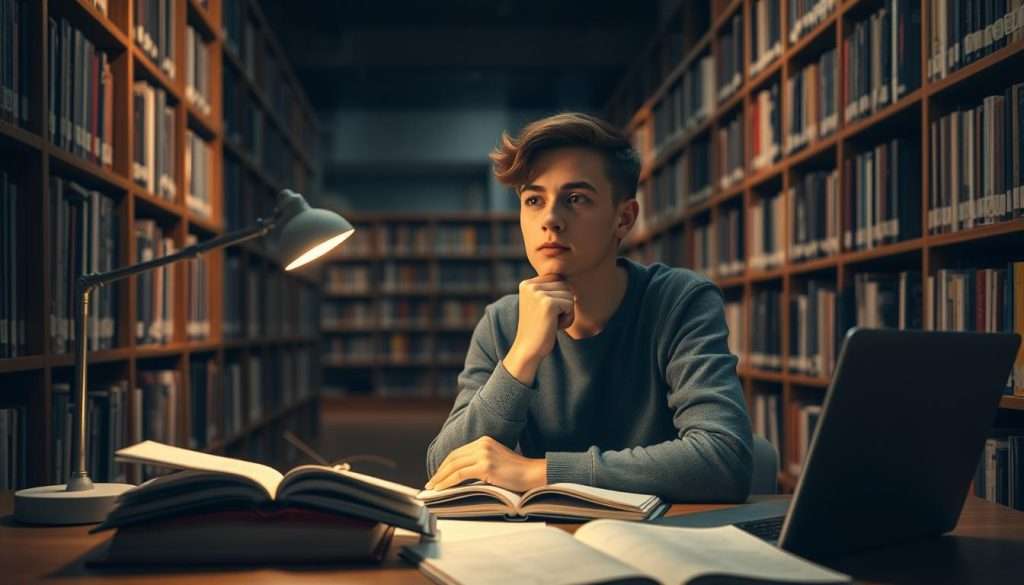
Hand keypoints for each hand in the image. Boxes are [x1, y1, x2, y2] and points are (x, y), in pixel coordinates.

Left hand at [424, 436, 546, 492]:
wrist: (533, 474)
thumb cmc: (517, 473)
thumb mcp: (496, 460)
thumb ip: (480, 462)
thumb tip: (461, 474)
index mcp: (484, 441)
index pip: (458, 452)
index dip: (445, 464)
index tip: (437, 475)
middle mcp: (482, 444)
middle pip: (453, 457)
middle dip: (440, 471)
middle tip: (431, 483)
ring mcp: (484, 454)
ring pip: (454, 466)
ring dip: (441, 478)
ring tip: (433, 488)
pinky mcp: (485, 466)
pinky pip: (460, 474)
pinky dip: (448, 482)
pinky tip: (441, 489)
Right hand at [504, 274, 573, 384]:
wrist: (528, 349)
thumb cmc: (539, 329)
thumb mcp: (541, 304)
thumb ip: (551, 290)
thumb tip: (571, 280)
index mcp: (527, 284)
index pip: (557, 279)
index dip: (559, 298)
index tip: (546, 313)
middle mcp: (530, 285)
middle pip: (564, 286)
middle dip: (564, 304)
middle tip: (549, 320)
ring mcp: (538, 293)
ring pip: (569, 295)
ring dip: (567, 312)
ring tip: (551, 323)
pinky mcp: (548, 303)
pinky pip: (570, 305)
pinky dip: (567, 318)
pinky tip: (555, 327)